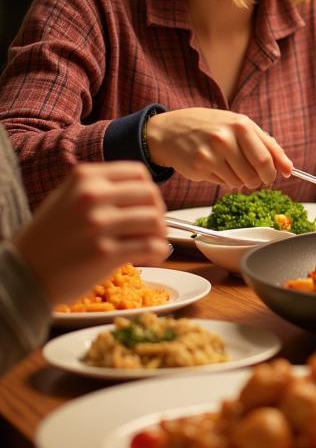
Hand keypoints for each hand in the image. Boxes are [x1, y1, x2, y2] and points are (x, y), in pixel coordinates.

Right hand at [13, 162, 169, 305]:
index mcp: (85, 177)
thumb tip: (145, 190)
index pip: (139, 173)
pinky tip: (153, 256)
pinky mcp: (105, 252)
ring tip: (152, 242)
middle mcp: (92, 195)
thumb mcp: (67, 197)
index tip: (146, 206)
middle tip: (153, 228)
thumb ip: (100, 188)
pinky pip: (151, 246)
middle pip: (151, 195)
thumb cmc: (48, 238)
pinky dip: (160, 252)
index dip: (149, 191)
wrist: (22, 274)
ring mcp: (99, 223)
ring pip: (155, 220)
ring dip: (160, 233)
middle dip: (158, 212)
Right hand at [145, 108, 291, 188]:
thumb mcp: (239, 126)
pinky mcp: (199, 166)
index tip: (274, 176)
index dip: (273, 172)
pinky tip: (214, 166)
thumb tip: (289, 168)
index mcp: (241, 125)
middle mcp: (226, 138)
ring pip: (240, 182)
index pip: (266, 159)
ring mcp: (211, 152)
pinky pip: (223, 183)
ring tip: (228, 166)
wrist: (169, 130)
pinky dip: (224, 180)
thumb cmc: (209, 127)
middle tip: (252, 175)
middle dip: (257, 180)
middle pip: (255, 174)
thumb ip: (266, 145)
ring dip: (240, 180)